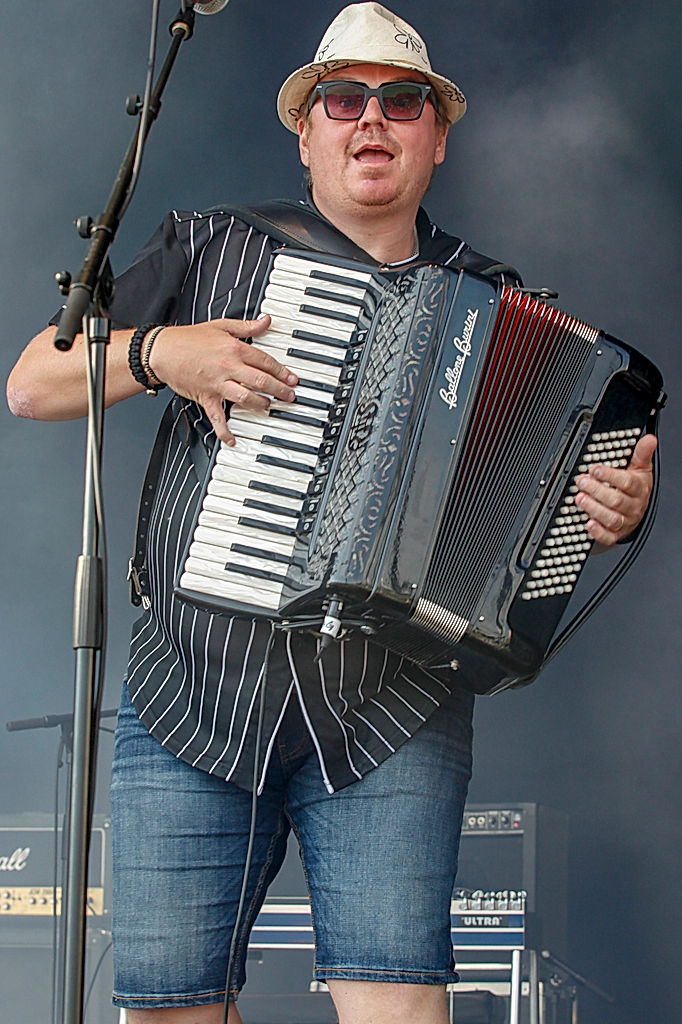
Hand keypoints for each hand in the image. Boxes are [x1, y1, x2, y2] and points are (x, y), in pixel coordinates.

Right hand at [148, 316, 297, 444]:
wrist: (162, 350)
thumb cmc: (188, 339)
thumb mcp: (220, 326)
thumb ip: (246, 327)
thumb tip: (265, 321)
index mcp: (234, 349)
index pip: (265, 361)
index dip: (282, 371)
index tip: (292, 379)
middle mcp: (228, 367)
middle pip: (261, 380)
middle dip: (279, 390)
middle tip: (290, 396)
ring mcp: (217, 384)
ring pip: (246, 398)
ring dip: (261, 404)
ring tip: (269, 406)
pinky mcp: (206, 397)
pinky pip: (217, 417)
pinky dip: (225, 431)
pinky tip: (233, 440)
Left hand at [575, 433, 656, 546]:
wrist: (636, 512)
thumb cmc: (635, 488)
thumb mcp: (640, 469)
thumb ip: (641, 454)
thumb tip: (649, 439)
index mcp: (639, 489)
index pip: (627, 482)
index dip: (610, 476)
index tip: (595, 470)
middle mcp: (633, 506)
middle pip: (616, 500)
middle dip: (597, 490)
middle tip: (581, 482)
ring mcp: (625, 521)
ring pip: (611, 518)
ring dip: (594, 508)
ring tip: (580, 499)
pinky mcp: (616, 534)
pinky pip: (608, 537)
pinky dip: (598, 532)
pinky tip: (588, 523)